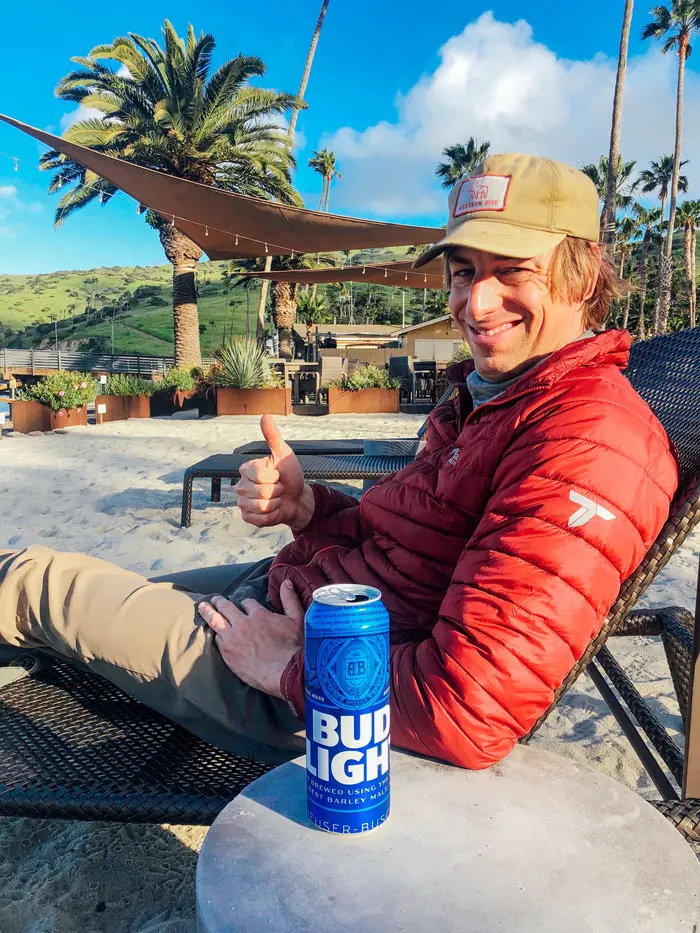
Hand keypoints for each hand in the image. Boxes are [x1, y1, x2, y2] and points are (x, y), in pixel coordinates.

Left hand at [198, 580, 303, 695]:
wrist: (285, 673)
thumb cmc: (294, 647)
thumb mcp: (297, 620)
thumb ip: (290, 600)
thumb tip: (286, 582)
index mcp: (259, 614)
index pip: (247, 603)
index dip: (245, 603)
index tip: (244, 605)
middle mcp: (243, 623)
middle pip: (225, 607)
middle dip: (219, 601)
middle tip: (214, 599)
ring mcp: (233, 638)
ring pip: (215, 620)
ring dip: (208, 611)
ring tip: (202, 607)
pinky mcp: (227, 653)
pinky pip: (216, 639)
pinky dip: (214, 633)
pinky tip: (210, 631)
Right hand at [235, 414, 314, 531]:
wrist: (297, 498)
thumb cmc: (290, 476)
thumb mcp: (284, 454)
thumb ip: (273, 437)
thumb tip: (265, 416)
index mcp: (247, 469)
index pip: (260, 475)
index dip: (275, 476)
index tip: (277, 475)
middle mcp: (241, 485)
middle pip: (262, 491)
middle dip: (277, 491)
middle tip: (278, 488)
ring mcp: (243, 503)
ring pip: (261, 506)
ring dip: (275, 503)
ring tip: (276, 499)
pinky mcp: (247, 517)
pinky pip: (260, 518)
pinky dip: (272, 515)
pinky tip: (273, 510)